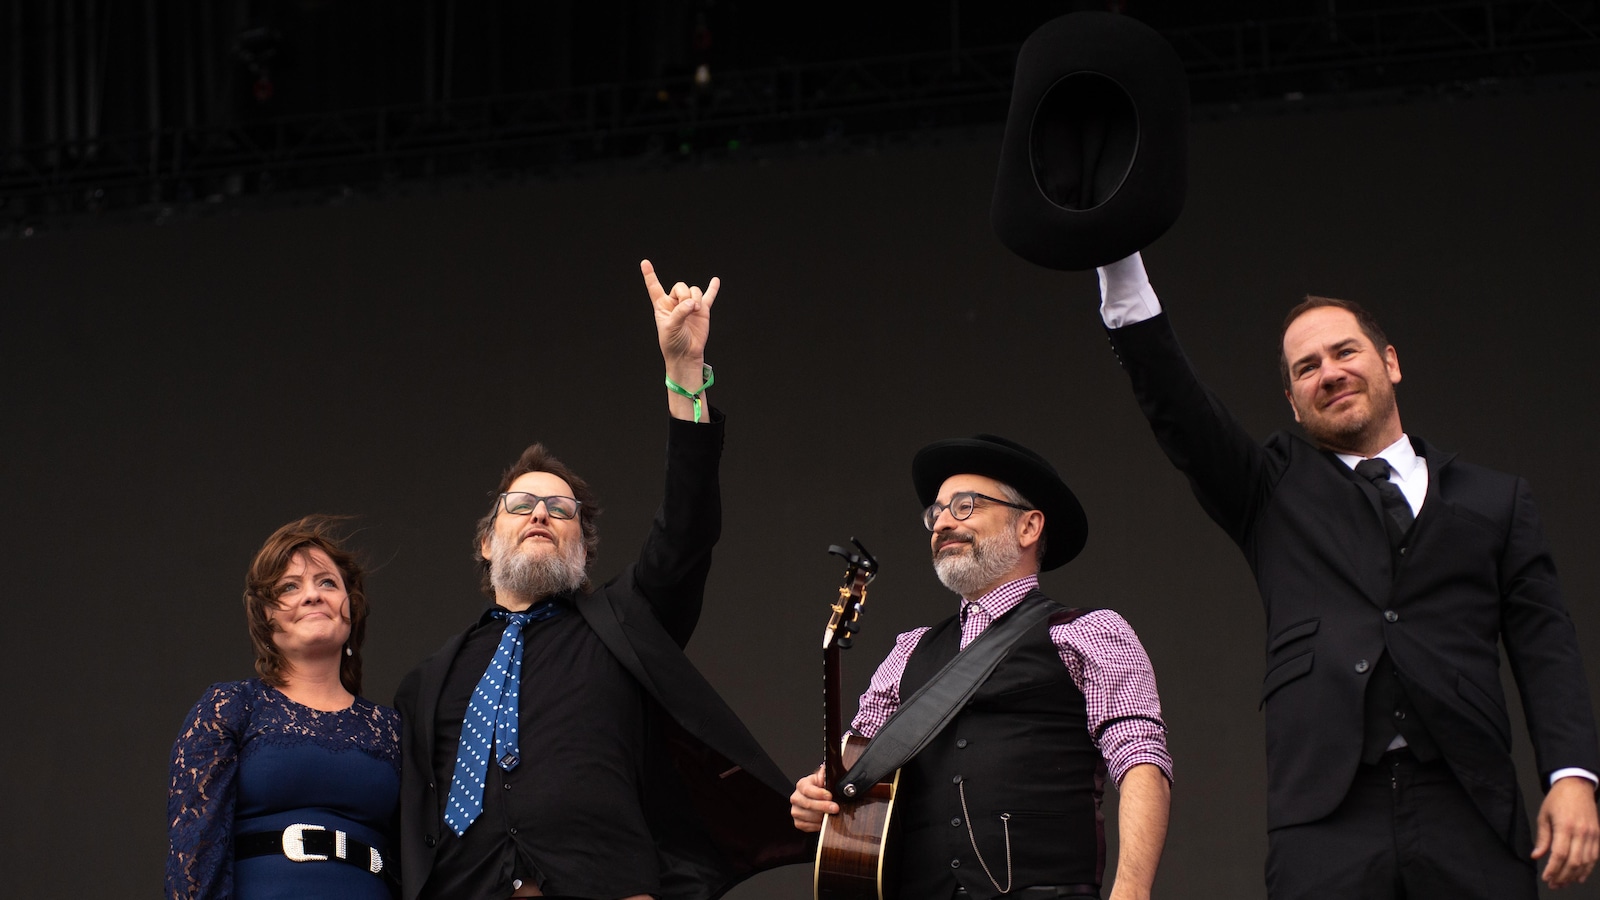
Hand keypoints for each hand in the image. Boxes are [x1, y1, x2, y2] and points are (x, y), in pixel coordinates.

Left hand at [641, 259, 716, 377]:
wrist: (686, 355)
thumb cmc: (673, 343)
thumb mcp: (670, 327)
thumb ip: (680, 312)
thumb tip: (693, 303)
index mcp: (662, 306)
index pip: (654, 287)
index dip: (650, 275)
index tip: (644, 263)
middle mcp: (675, 303)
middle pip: (681, 286)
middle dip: (684, 295)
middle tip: (686, 309)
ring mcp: (689, 306)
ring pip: (694, 291)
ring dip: (696, 299)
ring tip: (695, 312)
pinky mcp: (702, 311)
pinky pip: (708, 296)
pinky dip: (712, 289)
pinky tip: (715, 281)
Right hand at [791, 766, 838, 832]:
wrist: (820, 798)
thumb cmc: (823, 788)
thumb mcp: (825, 778)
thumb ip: (825, 774)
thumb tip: (827, 769)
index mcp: (802, 784)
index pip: (807, 789)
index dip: (818, 793)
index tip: (829, 796)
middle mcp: (796, 797)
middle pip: (806, 803)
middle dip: (822, 807)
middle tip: (835, 808)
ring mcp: (795, 810)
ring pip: (805, 815)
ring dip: (819, 817)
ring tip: (829, 815)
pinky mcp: (797, 821)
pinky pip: (804, 826)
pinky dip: (814, 825)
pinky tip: (822, 822)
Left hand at [1533, 775, 1599, 888]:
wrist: (1577, 786)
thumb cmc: (1558, 799)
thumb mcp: (1544, 816)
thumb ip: (1542, 838)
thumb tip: (1537, 856)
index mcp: (1565, 827)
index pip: (1560, 854)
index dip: (1553, 869)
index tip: (1546, 878)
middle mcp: (1581, 832)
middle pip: (1574, 862)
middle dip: (1563, 876)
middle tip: (1554, 884)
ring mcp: (1592, 835)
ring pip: (1585, 862)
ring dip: (1574, 875)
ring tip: (1564, 883)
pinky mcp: (1597, 835)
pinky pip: (1594, 857)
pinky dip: (1587, 869)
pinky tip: (1579, 876)